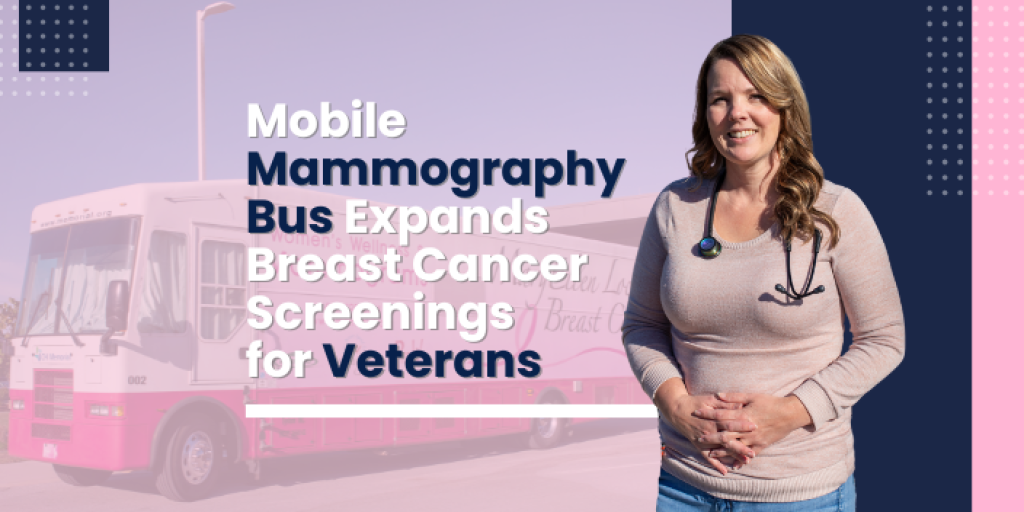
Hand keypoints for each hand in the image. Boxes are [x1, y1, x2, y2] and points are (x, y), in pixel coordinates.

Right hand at [654, 379, 757, 474]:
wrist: (677, 410)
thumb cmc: (695, 402)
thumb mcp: (710, 399)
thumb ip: (725, 404)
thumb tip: (741, 404)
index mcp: (712, 419)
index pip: (730, 423)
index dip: (742, 425)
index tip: (755, 427)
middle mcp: (708, 431)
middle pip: (727, 440)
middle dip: (740, 447)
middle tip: (753, 453)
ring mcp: (703, 440)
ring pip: (720, 450)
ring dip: (732, 457)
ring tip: (746, 462)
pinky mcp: (698, 446)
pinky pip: (707, 457)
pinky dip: (715, 464)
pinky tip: (725, 472)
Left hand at [692, 392, 811, 459]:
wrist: (791, 413)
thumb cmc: (771, 403)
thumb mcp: (752, 396)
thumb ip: (733, 397)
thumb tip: (717, 395)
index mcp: (743, 415)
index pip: (721, 415)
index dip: (708, 414)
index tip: (696, 413)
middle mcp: (747, 429)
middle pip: (725, 434)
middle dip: (711, 436)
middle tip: (698, 438)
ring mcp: (754, 439)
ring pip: (735, 447)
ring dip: (722, 450)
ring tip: (710, 453)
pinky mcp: (762, 445)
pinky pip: (749, 455)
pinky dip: (740, 459)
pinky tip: (732, 464)